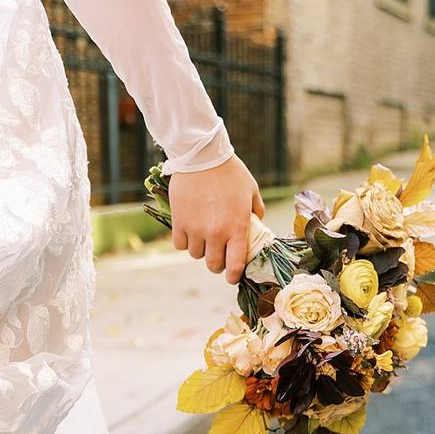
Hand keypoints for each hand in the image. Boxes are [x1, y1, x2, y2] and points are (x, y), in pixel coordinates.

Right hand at [167, 155, 265, 284]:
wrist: (202, 156)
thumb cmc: (230, 172)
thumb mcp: (251, 191)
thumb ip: (256, 212)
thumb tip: (256, 226)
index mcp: (237, 228)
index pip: (235, 265)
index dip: (234, 276)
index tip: (232, 277)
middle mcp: (216, 233)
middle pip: (213, 265)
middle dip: (217, 263)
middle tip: (218, 255)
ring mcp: (195, 229)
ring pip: (195, 255)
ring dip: (201, 249)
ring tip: (204, 238)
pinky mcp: (179, 222)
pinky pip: (179, 244)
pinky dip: (184, 241)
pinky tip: (189, 231)